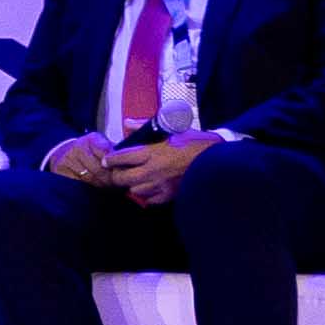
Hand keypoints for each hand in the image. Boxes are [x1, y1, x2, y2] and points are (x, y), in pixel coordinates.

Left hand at [83, 130, 205, 199]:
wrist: (218, 160)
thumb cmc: (195, 143)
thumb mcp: (171, 130)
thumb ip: (145, 127)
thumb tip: (127, 123)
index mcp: (152, 152)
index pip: (122, 157)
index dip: (111, 159)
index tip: (107, 160)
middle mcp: (154, 171)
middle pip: (123, 178)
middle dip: (117, 175)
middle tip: (118, 171)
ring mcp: (162, 185)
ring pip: (135, 191)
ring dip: (133, 185)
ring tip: (135, 180)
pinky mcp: (172, 195)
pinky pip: (152, 200)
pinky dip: (148, 196)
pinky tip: (151, 189)